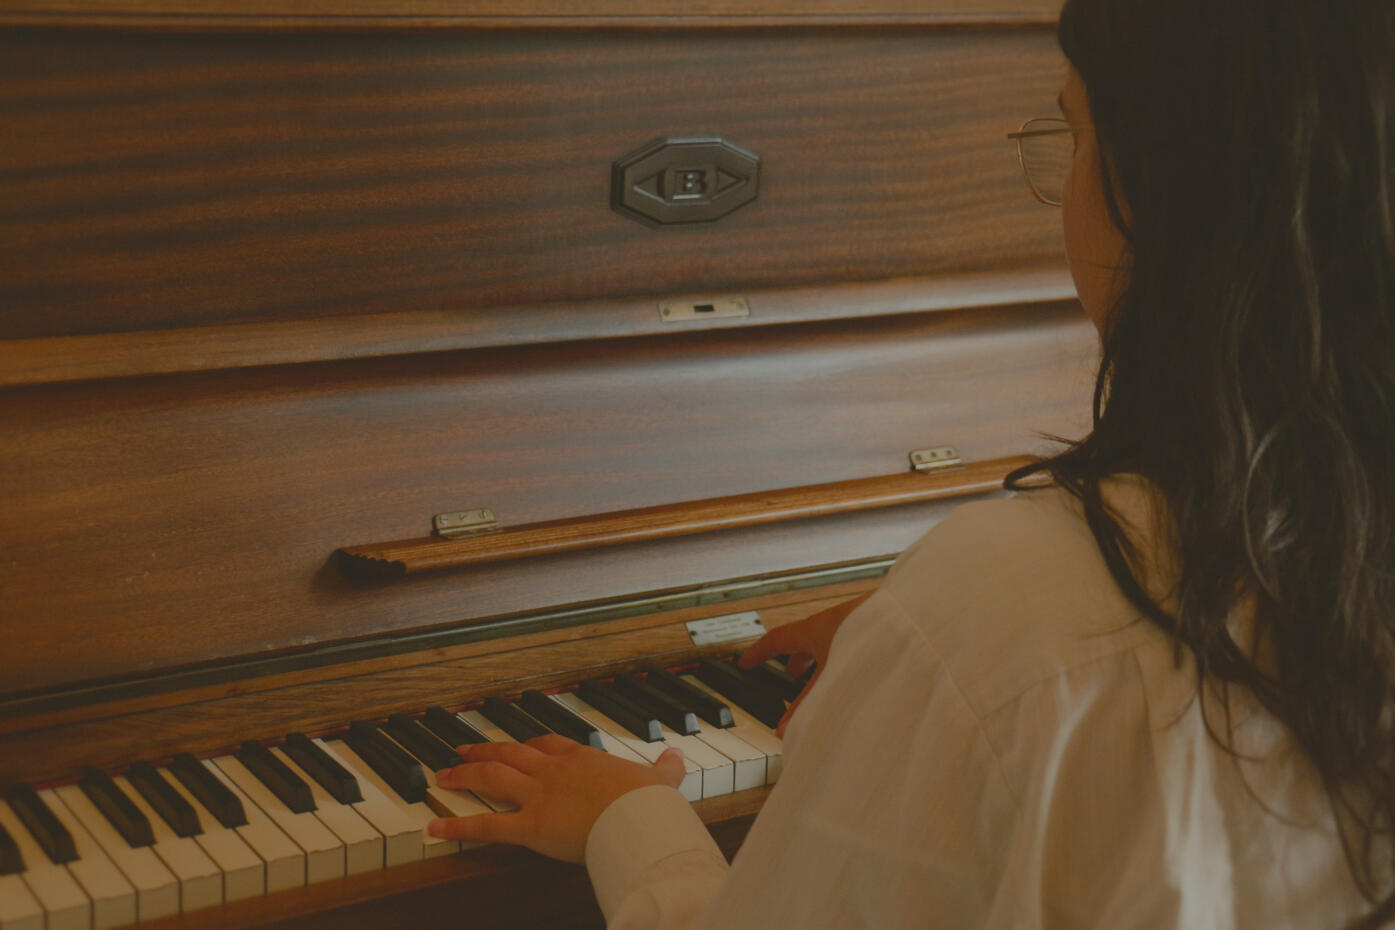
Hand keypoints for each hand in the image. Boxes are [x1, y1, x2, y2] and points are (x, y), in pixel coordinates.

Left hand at [427, 733, 685, 862]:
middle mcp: (554, 771)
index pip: (549, 743)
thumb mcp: (662, 780)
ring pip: (492, 777)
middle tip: (463, 748)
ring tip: (443, 774)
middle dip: (485, 750)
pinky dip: (457, 825)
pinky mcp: (530, 825)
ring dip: (464, 774)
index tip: (518, 743)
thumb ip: (666, 768)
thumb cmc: (650, 802)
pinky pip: (487, 825)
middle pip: (511, 753)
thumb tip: (678, 757)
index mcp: (583, 759)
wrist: (641, 816)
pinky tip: (435, 826)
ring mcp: (539, 795)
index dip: (529, 744)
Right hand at [737, 592, 870, 735]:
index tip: (744, 663)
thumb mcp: (834, 678)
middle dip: (795, 659)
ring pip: (830, 642)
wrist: (917, 615)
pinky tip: (859, 675)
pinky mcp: (876, 630)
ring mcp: (855, 624)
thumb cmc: (874, 637)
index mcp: (814, 628)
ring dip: (822, 661)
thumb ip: (809, 706)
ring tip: (823, 680)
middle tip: (788, 674)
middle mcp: (832, 623)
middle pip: (804, 640)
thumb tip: (784, 730)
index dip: (758, 653)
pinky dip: (845, 660)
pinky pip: (851, 645)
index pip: (776, 639)